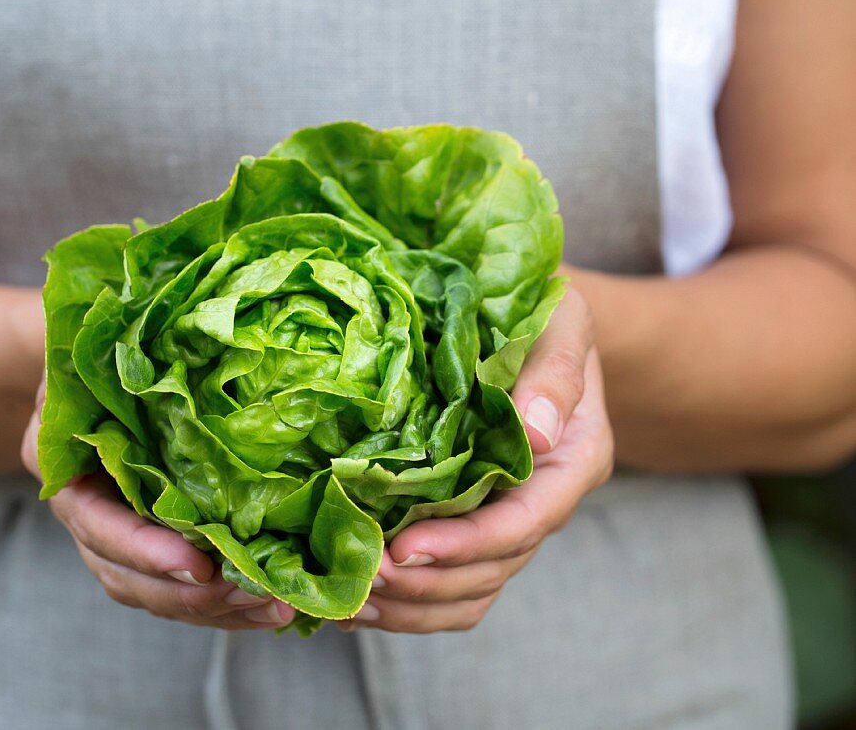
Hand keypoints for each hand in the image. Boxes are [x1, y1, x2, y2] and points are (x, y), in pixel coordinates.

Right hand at [21, 376, 295, 629]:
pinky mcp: (159, 550)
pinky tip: (271, 606)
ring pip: (159, 596)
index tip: (196, 564)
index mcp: (68, 472)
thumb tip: (146, 341)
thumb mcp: (95, 350)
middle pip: (128, 577)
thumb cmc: (104, 352)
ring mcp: (121, 540)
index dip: (142, 549)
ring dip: (217, 610)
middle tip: (254, 594)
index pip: (97, 524)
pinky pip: (186, 593)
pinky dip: (226, 607)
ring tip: (275, 608)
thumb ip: (106, 364)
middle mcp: (89, 517)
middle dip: (192, 594)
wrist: (103, 374)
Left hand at [339, 287, 613, 632]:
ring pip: (468, 592)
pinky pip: (448, 583)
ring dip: (410, 607)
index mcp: (571, 461)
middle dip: (426, 584)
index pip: (523, 522)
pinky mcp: (472, 523)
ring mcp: (506, 518)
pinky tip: (355, 600)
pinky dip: (406, 602)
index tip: (403, 549)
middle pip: (490, 570)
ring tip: (348, 603)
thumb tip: (537, 434)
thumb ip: (555, 374)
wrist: (533, 318)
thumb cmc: (547, 312)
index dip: (465, 544)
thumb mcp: (563, 324)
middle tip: (360, 580)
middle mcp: (542, 503)